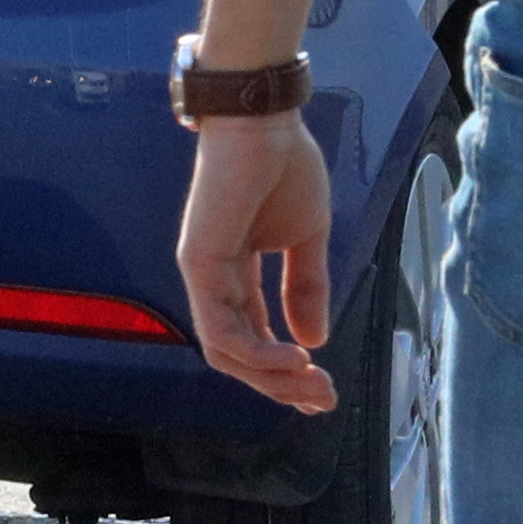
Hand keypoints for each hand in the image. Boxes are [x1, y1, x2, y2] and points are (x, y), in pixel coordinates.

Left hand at [174, 108, 339, 414]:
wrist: (264, 122)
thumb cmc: (284, 167)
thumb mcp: (307, 239)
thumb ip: (306, 288)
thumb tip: (314, 340)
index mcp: (239, 275)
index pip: (256, 337)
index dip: (287, 370)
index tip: (322, 393)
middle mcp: (215, 281)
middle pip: (238, 355)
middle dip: (282, 384)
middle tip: (323, 400)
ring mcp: (203, 274)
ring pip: (226, 351)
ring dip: (271, 376)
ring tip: (312, 383)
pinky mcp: (199, 262)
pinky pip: (222, 326)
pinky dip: (257, 351)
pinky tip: (294, 357)